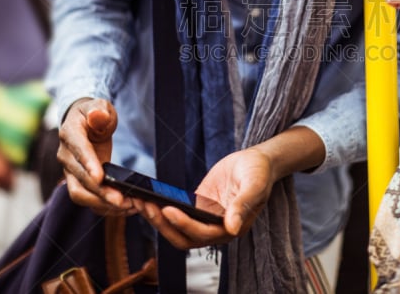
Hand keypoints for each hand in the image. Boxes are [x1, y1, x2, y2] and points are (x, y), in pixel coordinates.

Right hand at [57, 98, 134, 214]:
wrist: (85, 123)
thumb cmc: (95, 113)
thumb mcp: (99, 106)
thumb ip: (99, 111)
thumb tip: (97, 117)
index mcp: (70, 134)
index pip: (78, 151)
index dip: (88, 164)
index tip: (100, 177)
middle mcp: (66, 156)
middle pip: (79, 179)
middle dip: (100, 192)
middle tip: (121, 200)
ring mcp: (70, 171)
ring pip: (80, 194)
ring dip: (102, 203)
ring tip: (126, 206)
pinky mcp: (79, 182)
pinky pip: (89, 198)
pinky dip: (104, 206)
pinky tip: (125, 208)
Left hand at [133, 147, 274, 249]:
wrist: (256, 162)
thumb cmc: (259, 173)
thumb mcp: (254, 185)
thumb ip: (243, 205)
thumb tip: (232, 228)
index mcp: (231, 228)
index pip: (202, 234)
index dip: (184, 224)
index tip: (167, 209)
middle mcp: (216, 229)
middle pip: (183, 237)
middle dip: (163, 225)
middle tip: (146, 206)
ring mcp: (205, 220)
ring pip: (176, 229)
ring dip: (157, 219)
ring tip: (140, 201)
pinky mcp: (198, 208)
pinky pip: (176, 214)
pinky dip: (161, 208)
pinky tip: (147, 196)